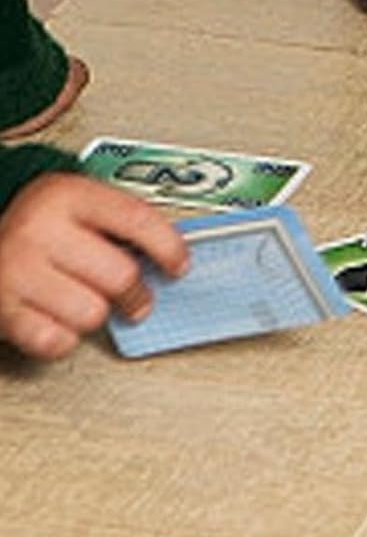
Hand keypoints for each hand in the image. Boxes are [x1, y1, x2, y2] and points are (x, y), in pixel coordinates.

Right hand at [0, 172, 188, 359]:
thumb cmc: (41, 227)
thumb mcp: (80, 205)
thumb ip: (124, 223)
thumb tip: (174, 257)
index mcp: (68, 195)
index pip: (137, 220)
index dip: (168, 248)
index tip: (179, 266)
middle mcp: (39, 229)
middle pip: (119, 276)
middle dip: (136, 293)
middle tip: (138, 298)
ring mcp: (16, 270)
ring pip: (91, 313)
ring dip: (96, 314)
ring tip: (86, 302)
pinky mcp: (1, 309)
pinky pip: (55, 341)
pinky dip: (63, 338)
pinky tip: (59, 319)